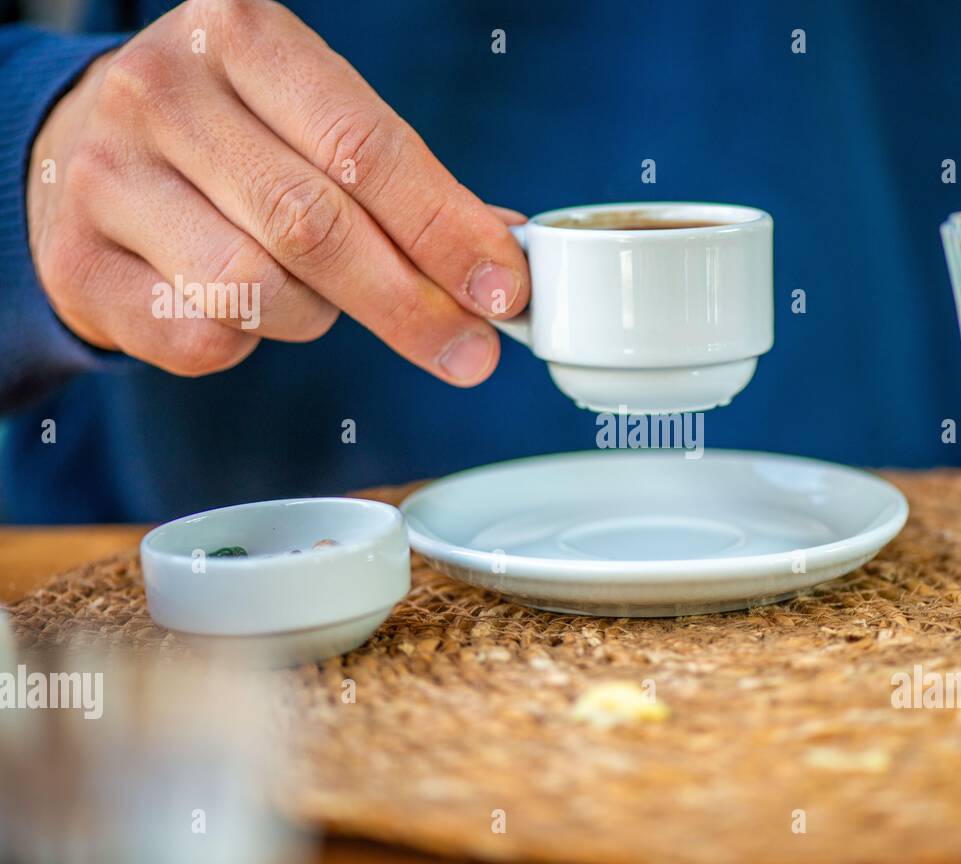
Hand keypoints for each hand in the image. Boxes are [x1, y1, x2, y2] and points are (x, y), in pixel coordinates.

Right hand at [25, 0, 528, 383]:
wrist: (84, 153)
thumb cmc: (233, 141)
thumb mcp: (313, 124)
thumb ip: (405, 184)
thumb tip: (500, 256)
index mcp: (241, 36)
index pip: (365, 147)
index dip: (445, 229)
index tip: (503, 292)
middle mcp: (162, 92)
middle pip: (314, 225)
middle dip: (409, 302)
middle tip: (470, 351)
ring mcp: (105, 176)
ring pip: (256, 289)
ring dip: (314, 315)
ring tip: (312, 293)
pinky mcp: (78, 264)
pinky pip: (200, 337)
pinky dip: (247, 342)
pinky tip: (242, 308)